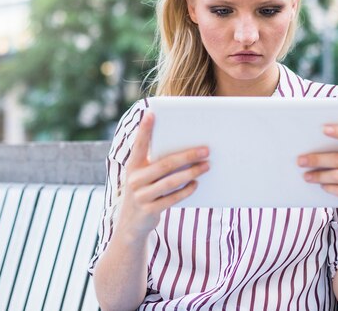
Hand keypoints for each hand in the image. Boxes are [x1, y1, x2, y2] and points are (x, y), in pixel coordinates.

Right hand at [118, 112, 209, 237]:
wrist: (131, 224)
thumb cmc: (144, 191)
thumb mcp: (143, 175)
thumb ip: (156, 162)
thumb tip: (186, 147)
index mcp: (132, 166)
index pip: (139, 145)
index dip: (144, 129)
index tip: (151, 113)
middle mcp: (134, 179)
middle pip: (165, 164)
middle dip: (188, 155)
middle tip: (206, 149)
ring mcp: (141, 196)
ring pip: (171, 181)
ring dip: (192, 172)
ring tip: (207, 165)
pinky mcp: (150, 211)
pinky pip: (173, 198)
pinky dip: (186, 190)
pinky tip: (196, 183)